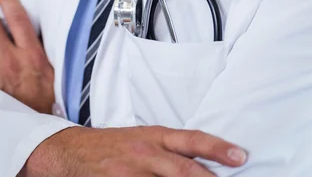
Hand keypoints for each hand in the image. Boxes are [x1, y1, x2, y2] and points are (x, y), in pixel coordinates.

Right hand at [19, 125, 247, 176]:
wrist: (71, 152)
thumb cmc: (114, 146)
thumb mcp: (143, 140)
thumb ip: (170, 151)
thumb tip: (203, 164)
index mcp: (155, 137)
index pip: (192, 140)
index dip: (217, 148)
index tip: (240, 156)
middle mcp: (146, 153)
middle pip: (184, 170)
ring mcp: (131, 173)